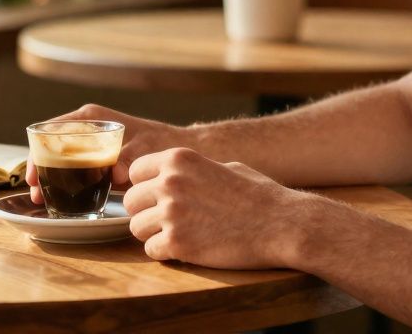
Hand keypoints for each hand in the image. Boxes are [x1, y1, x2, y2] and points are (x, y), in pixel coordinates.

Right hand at [26, 104, 194, 204]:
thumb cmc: (161, 143)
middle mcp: (86, 126)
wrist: (179, 148)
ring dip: (49, 178)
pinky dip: (63, 181)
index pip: (51, 130)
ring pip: (59, 158)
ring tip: (42, 200)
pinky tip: (59, 200)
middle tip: (36, 194)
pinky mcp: (96, 158)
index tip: (34, 175)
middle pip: (50, 145)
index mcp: (91, 118)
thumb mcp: (144, 149)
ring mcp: (89, 142)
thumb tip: (115, 174)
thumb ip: (128, 159)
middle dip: (39, 168)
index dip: (38, 153)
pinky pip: (73, 167)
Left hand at [123, 148, 316, 268]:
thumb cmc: (257, 194)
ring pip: (135, 228)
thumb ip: (191, 169)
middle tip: (169, 221)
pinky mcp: (178, 243)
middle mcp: (169, 182)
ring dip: (153, 234)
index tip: (159, 199)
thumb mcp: (222, 165)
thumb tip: (172, 174)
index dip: (145, 188)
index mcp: (178, 159)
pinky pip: (151, 250)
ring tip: (179, 236)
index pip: (134, 172)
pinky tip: (187, 249)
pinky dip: (165, 253)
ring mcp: (171, 213)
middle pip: (129, 201)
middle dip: (146, 212)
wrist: (281, 223)